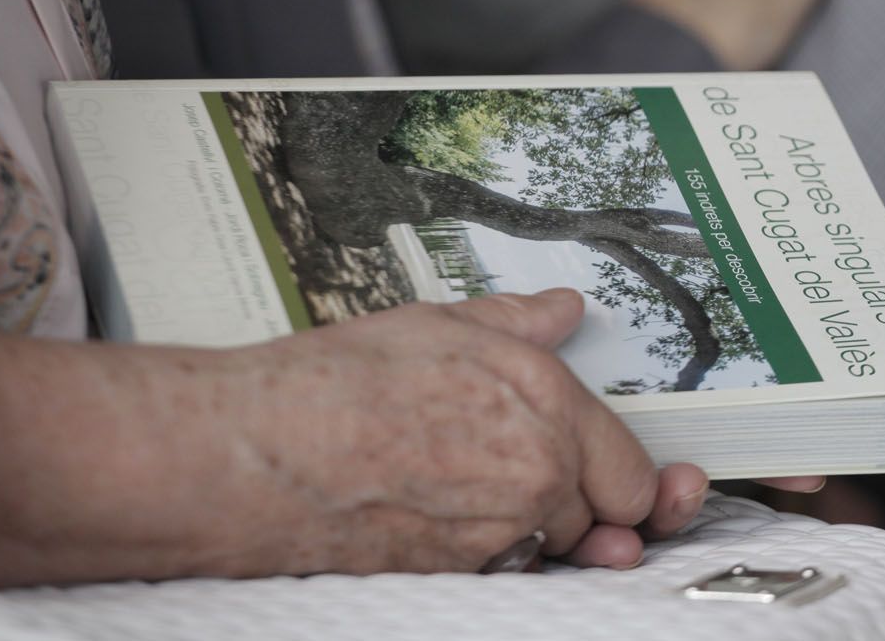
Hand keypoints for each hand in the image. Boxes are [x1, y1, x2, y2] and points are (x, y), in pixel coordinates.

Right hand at [0, 291, 704, 583]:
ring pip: (560, 550)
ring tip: (479, 496)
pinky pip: (510, 573)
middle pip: (608, 516)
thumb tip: (564, 309)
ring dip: (543, 536)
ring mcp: (503, 527)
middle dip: (586, 507)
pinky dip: (499, 559)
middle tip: (535, 485)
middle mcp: (538, 466)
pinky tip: (453, 523)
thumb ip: (517, 323)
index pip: (631, 467)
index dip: (621, 476)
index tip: (606, 475)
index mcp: (543, 394)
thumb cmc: (330, 385)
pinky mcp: (462, 575)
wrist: (253, 453)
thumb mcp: (435, 325)